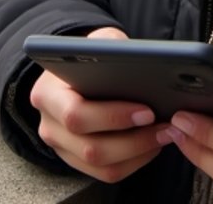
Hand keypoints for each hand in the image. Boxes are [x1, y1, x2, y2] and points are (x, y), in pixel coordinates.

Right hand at [29, 27, 163, 184]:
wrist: (72, 71)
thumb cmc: (87, 53)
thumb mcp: (95, 39)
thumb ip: (110, 44)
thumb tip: (135, 56)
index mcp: (47, 93)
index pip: (76, 115)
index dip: (112, 117)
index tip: (147, 110)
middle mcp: (49, 126)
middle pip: (90, 148)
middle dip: (134, 140)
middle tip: (164, 125)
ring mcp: (61, 148)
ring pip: (102, 166)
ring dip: (139, 153)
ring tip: (165, 134)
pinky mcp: (76, 161)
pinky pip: (107, 173)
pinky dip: (135, 162)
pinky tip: (153, 145)